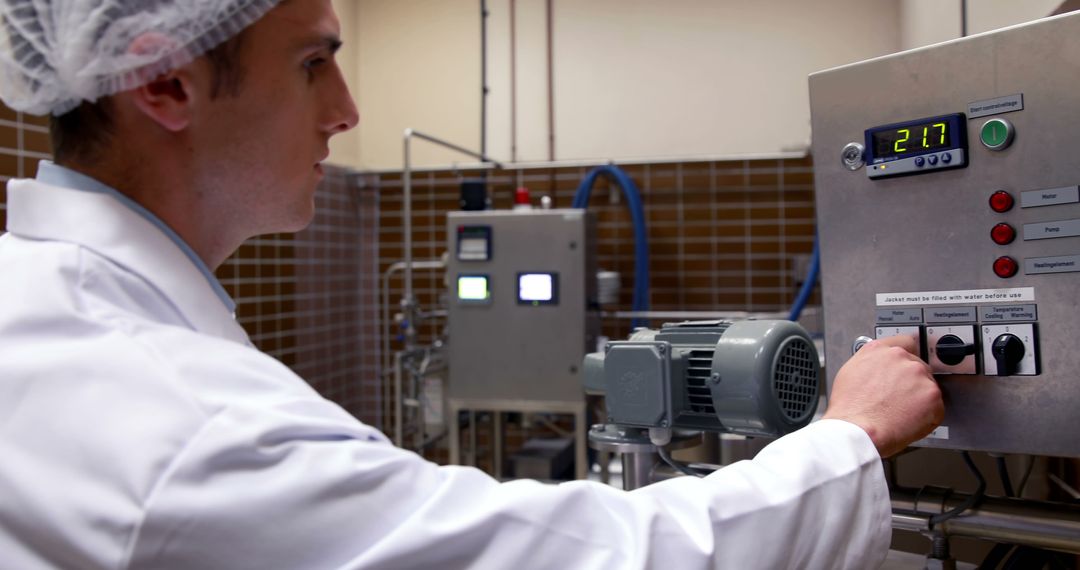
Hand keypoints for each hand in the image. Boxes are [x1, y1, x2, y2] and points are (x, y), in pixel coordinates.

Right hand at [822, 335, 942, 457]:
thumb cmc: (850, 409)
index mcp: (879, 350)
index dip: (907, 356)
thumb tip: (877, 369)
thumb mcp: (849, 374)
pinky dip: (928, 416)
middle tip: (898, 399)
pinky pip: (936, 406)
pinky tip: (909, 420)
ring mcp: (918, 374)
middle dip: (911, 382)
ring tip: (901, 412)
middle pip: (917, 366)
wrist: (858, 429)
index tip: (907, 365)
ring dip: (919, 398)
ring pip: (927, 386)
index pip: (904, 341)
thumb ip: (869, 363)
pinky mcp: (932, 394)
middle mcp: (900, 357)